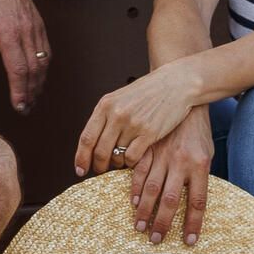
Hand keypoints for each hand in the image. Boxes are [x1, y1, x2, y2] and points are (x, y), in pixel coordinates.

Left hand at [0, 0, 51, 111]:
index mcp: (7, 34)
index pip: (18, 70)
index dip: (20, 91)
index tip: (19, 107)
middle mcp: (26, 31)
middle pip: (33, 69)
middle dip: (31, 92)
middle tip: (25, 109)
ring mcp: (35, 27)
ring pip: (43, 61)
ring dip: (39, 82)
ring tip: (32, 97)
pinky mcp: (40, 24)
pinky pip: (46, 50)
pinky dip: (43, 66)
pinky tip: (37, 76)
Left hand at [73, 60, 201, 180]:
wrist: (174, 83)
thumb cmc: (147, 92)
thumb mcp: (119, 98)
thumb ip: (105, 116)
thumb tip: (92, 142)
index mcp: (105, 105)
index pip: (86, 137)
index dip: (81, 157)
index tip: (79, 169)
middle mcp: (117, 115)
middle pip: (100, 151)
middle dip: (98, 165)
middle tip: (99, 170)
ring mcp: (133, 124)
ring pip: (117, 156)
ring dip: (116, 163)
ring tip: (119, 161)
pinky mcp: (149, 133)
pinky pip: (132, 157)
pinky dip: (130, 163)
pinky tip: (132, 159)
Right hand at [126, 109, 215, 245]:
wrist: (184, 98)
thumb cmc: (197, 132)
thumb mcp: (206, 153)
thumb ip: (198, 178)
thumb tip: (192, 205)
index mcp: (200, 165)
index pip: (198, 202)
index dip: (193, 224)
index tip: (188, 242)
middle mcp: (181, 162)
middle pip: (171, 200)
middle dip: (162, 222)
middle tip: (155, 240)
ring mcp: (162, 154)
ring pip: (151, 188)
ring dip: (144, 210)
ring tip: (140, 227)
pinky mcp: (148, 147)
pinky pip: (138, 171)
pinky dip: (134, 188)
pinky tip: (133, 202)